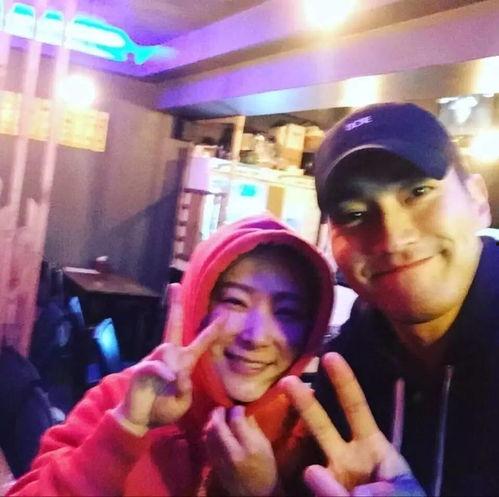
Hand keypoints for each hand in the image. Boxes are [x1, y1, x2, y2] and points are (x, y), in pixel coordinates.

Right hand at [115, 283, 222, 430]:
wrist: (140, 420)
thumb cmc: (163, 410)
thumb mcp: (181, 404)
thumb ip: (185, 392)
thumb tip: (181, 375)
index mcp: (184, 362)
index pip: (200, 342)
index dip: (212, 330)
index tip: (224, 314)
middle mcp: (171, 355)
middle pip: (174, 325)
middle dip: (175, 305)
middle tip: (175, 285)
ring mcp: (156, 359)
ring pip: (167, 350)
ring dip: (172, 367)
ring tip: (171, 385)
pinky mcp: (143, 367)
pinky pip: (156, 365)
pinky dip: (163, 373)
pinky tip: (168, 380)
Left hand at [205, 405, 278, 495]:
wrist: (256, 494)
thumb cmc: (265, 467)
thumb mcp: (265, 444)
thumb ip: (252, 426)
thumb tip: (242, 410)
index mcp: (249, 446)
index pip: (236, 420)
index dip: (236, 409)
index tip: (238, 407)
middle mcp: (232, 453)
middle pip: (218, 426)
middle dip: (218, 413)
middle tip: (223, 408)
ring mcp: (220, 460)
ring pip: (209, 434)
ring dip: (211, 422)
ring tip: (217, 417)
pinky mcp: (214, 465)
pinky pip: (207, 444)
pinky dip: (209, 433)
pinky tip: (214, 430)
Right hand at [280, 353, 424, 496]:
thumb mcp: (403, 491)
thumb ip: (373, 486)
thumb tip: (314, 471)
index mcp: (374, 446)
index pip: (356, 407)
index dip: (344, 382)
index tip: (330, 356)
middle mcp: (347, 457)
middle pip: (322, 425)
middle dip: (304, 402)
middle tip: (286, 381)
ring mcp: (333, 479)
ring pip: (313, 469)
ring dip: (312, 474)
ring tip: (324, 482)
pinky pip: (316, 492)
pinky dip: (323, 495)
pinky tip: (332, 496)